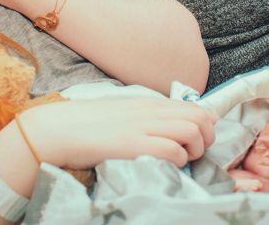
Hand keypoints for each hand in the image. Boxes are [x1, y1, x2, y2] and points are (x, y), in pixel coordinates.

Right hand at [20, 98, 218, 169]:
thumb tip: (176, 123)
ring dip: (195, 149)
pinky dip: (178, 159)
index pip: (194, 107)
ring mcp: (142, 126)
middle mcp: (150, 111)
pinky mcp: (133, 144)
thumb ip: (149, 117)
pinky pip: (171, 149)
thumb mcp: (124, 114)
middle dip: (207, 137)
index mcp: (148, 103)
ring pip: (191, 130)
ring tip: (183, 159)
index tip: (201, 139)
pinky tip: (167, 164)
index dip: (207, 125)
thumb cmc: (90, 126)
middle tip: (196, 152)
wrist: (60, 129)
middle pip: (199, 117)